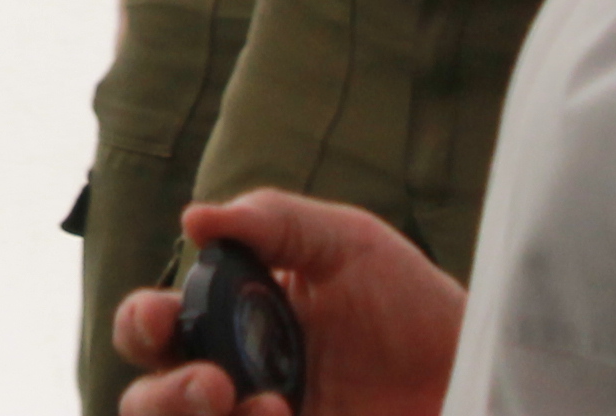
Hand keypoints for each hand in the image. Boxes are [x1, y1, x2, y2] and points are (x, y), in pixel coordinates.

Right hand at [112, 192, 461, 415]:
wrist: (474, 368)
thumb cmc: (407, 301)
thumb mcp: (344, 241)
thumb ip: (274, 219)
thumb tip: (194, 219)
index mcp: (229, 320)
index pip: (154, 326)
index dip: (141, 322)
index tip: (166, 317)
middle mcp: (233, 380)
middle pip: (147, 401)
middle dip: (162, 396)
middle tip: (213, 383)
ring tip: (263, 407)